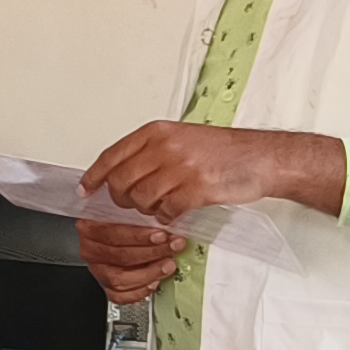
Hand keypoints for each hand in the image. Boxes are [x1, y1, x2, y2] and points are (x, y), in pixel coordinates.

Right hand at [79, 220, 188, 303]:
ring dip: (148, 273)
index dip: (139, 237)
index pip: (113, 234)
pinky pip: (120, 296)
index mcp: (90, 228)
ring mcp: (98, 270)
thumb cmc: (125, 221)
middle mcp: (91, 251)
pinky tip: (154, 282)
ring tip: (168, 265)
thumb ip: (138, 213)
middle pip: (120, 257)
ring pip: (119, 280)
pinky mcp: (106, 286)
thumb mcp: (128, 210)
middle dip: (151, 253)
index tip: (161, 236)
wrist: (119, 236)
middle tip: (172, 248)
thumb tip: (163, 217)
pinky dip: (139, 292)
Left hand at [81, 120, 343, 220]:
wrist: (263, 158)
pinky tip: (178, 211)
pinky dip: (168, 218)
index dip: (94, 177)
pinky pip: (166, 212)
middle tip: (134, 203)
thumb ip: (151, 152)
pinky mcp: (196, 189)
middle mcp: (165, 147)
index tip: (85, 191)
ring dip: (148, 209)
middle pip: (121, 182)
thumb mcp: (182, 138)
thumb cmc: (225, 151)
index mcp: (157, 132)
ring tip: (163, 204)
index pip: (112, 155)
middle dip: (122, 200)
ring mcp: (180, 168)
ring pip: (140, 200)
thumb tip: (118, 174)